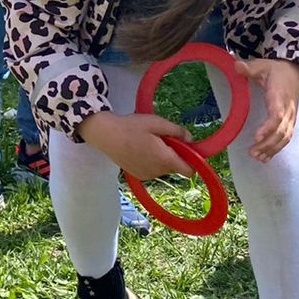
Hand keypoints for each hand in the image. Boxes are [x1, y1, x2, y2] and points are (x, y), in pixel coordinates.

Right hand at [78, 111, 194, 181]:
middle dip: (174, 154)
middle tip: (162, 138)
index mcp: (165, 160)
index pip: (189, 171)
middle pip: (176, 167)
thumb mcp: (157, 123)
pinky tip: (139, 149)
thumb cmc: (131, 127)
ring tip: (147, 142)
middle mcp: (158, 172)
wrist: (105, 135)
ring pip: (163, 168)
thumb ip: (177, 131)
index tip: (187, 148)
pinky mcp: (137, 175)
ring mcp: (147, 175)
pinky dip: (151, 161)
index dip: (192, 160)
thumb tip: (190, 139)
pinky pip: (152, 170)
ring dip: (162, 158)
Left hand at [232, 58, 298, 161]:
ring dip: (271, 149)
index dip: (268, 127)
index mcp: (279, 96)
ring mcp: (291, 117)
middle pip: (281, 131)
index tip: (256, 137)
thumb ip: (250, 68)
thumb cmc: (277, 70)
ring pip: (285, 137)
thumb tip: (236, 65)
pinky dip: (277, 149)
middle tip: (252, 152)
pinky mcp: (291, 122)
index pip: (276, 115)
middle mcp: (287, 110)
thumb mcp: (263, 65)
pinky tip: (265, 158)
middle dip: (267, 144)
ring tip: (256, 157)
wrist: (296, 72)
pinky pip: (286, 138)